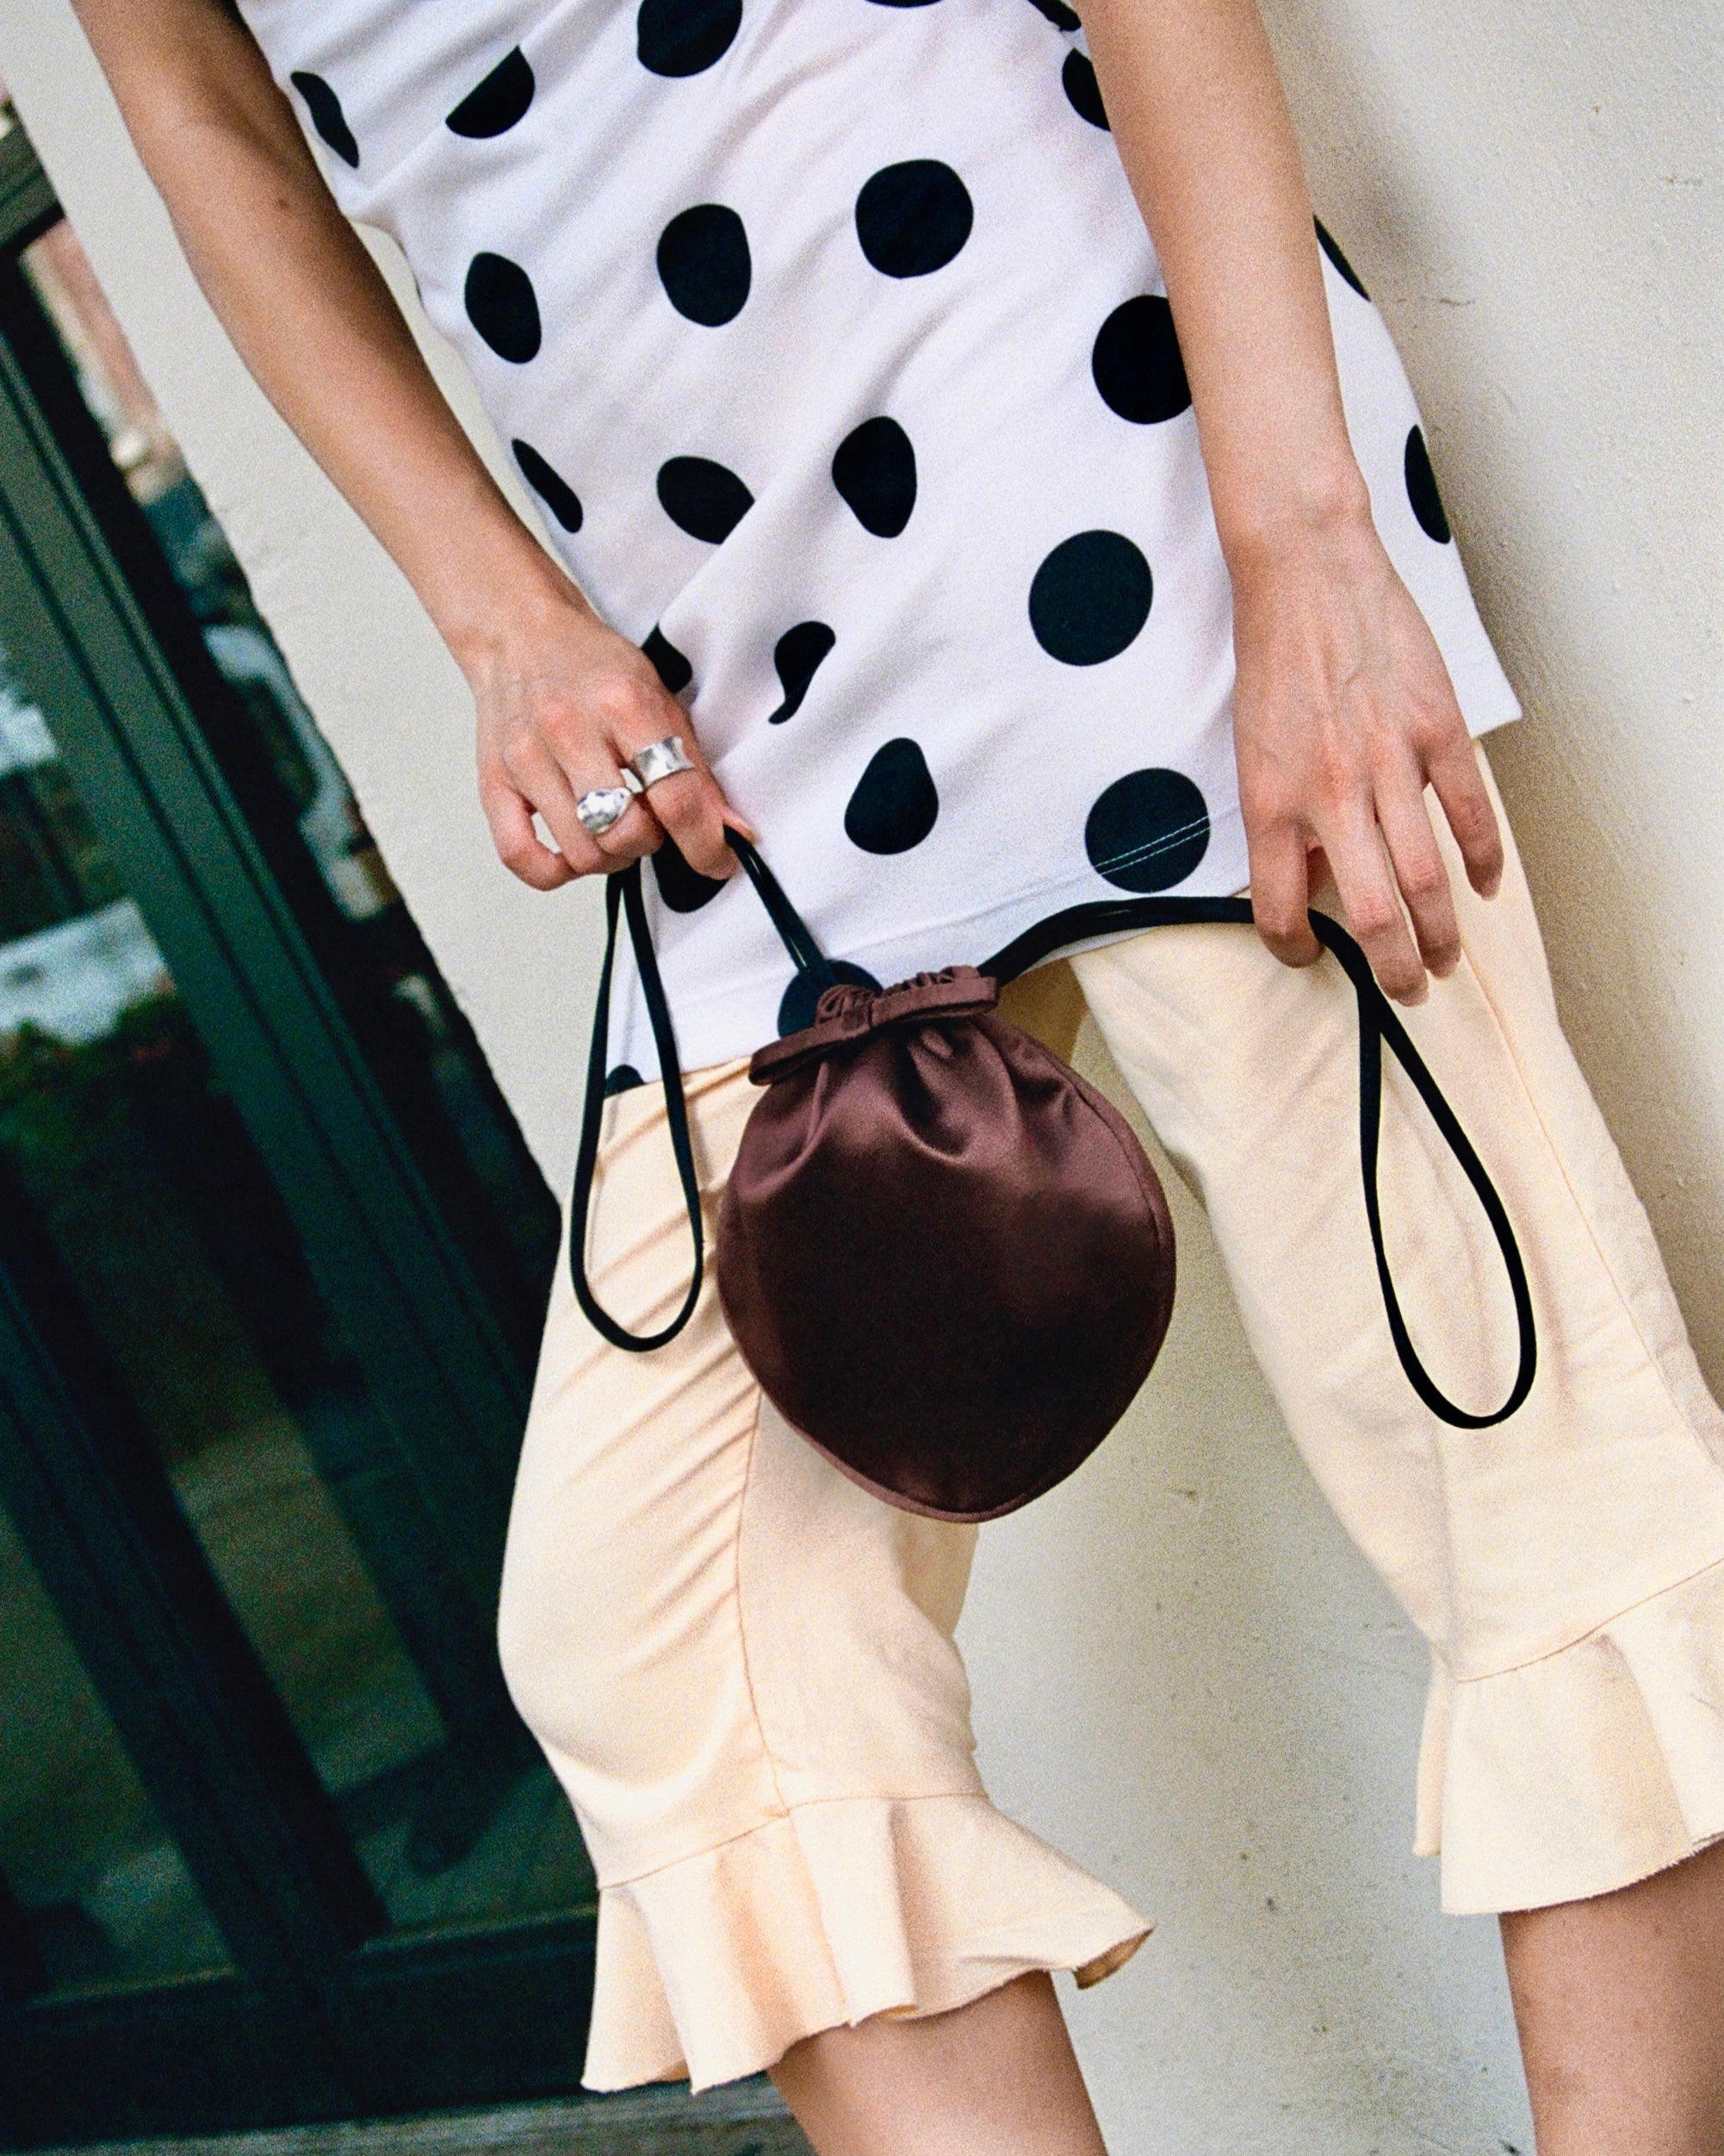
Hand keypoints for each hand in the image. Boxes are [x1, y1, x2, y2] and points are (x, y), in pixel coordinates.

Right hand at [467, 588, 744, 889]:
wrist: (520, 632)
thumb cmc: (592, 667)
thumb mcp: (659, 700)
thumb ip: (697, 769)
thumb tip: (734, 832)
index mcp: (623, 704)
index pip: (675, 796)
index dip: (704, 844)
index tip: (717, 861)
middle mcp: (570, 730)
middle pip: (626, 832)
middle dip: (651, 843)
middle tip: (649, 823)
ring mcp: (526, 758)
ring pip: (582, 852)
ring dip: (610, 857)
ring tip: (613, 830)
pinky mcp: (494, 781)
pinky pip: (520, 857)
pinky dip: (554, 873)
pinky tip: (573, 853)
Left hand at [1229, 501, 1503, 1004]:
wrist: (1306, 575)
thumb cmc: (1272, 662)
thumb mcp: (1251, 751)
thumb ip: (1281, 818)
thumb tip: (1312, 878)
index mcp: (1272, 803)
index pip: (1280, 911)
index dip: (1293, 950)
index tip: (1310, 957)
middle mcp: (1330, 795)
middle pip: (1373, 915)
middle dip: (1395, 970)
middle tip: (1408, 992)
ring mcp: (1390, 763)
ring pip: (1427, 879)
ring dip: (1441, 935)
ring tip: (1445, 962)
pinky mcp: (1437, 730)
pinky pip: (1470, 814)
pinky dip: (1482, 861)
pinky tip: (1482, 889)